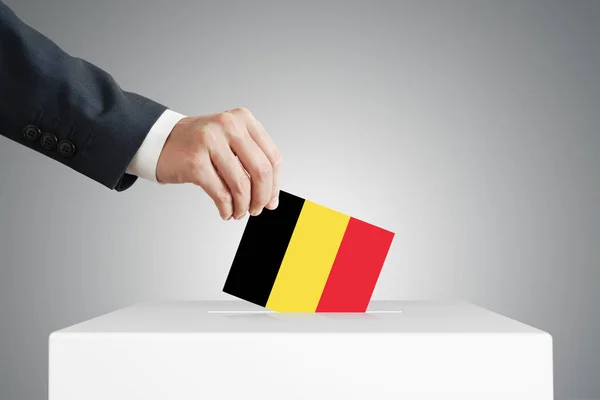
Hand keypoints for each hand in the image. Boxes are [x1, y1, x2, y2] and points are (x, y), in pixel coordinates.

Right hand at [156, 108, 281, 219]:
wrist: (161, 140)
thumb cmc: (198, 144)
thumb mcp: (230, 141)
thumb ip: (251, 162)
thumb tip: (271, 197)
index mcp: (243, 119)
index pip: (272, 156)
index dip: (275, 184)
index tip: (271, 200)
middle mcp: (228, 125)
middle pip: (261, 171)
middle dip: (261, 197)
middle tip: (256, 209)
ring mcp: (210, 141)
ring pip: (241, 185)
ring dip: (242, 206)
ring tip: (238, 212)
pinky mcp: (195, 161)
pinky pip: (221, 193)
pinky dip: (226, 208)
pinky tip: (225, 212)